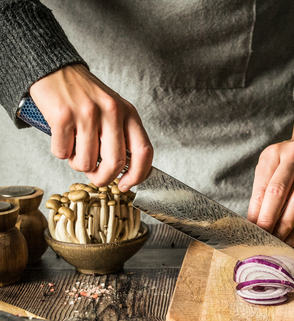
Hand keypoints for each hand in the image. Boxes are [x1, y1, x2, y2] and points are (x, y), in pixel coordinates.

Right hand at [29, 64, 152, 190]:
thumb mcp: (114, 112)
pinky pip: (63, 153)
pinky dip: (61, 152)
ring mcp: (87, 113)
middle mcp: (111, 111)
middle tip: (96, 176)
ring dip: (78, 164)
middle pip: (115, 164)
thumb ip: (123, 138)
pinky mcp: (62, 115)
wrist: (55, 69)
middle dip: (103, 178)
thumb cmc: (86, 97)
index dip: (138, 175)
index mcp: (128, 113)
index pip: (144, 152)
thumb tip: (125, 174)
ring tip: (76, 148)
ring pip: (86, 162)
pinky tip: (62, 137)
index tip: (126, 185)